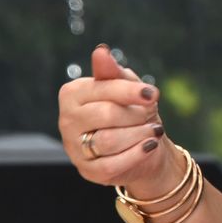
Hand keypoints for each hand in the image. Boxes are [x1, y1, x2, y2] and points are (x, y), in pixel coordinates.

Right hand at [57, 44, 180, 196]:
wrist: (142, 144)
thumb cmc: (130, 108)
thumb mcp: (126, 86)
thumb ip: (112, 71)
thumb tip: (100, 51)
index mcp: (72, 94)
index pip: (102, 89)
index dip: (130, 91)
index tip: (153, 94)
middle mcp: (67, 120)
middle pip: (106, 115)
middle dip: (136, 114)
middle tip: (151, 113)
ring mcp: (74, 148)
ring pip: (108, 141)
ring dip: (138, 134)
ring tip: (154, 130)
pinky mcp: (88, 171)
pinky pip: (111, 165)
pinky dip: (136, 155)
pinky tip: (150, 146)